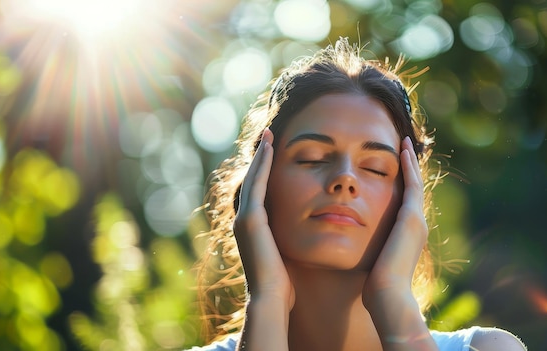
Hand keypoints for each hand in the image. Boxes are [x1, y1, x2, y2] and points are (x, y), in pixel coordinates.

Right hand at [234, 128, 294, 308]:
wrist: (272, 300)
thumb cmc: (284, 285)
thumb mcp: (285, 256)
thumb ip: (288, 241)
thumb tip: (302, 237)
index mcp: (253, 229)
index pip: (259, 193)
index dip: (265, 172)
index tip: (274, 153)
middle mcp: (244, 220)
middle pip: (253, 181)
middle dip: (260, 158)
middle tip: (268, 136)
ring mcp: (244, 219)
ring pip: (253, 179)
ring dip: (260, 156)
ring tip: (269, 136)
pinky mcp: (250, 219)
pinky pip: (257, 184)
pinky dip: (262, 165)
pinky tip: (270, 148)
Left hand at [363, 136, 427, 302]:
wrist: (387, 296)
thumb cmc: (375, 286)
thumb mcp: (372, 260)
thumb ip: (369, 249)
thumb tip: (355, 248)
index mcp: (406, 234)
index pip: (404, 201)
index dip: (402, 182)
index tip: (394, 165)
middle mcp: (415, 224)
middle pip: (413, 188)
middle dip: (409, 168)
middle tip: (405, 146)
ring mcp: (416, 220)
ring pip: (415, 183)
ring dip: (410, 162)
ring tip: (405, 142)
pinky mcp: (411, 218)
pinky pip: (412, 185)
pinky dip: (409, 167)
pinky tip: (402, 150)